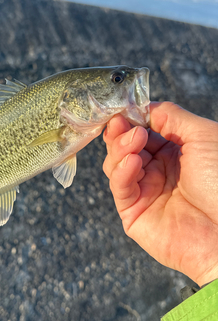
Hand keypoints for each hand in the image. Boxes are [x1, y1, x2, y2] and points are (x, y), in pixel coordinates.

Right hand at [103, 102, 217, 286]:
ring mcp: (145, 191)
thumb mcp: (203, 135)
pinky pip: (120, 188)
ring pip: (116, 164)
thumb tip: (145, 107)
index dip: (131, 118)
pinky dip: (121, 172)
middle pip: (124, 145)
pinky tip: (133, 162)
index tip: (123, 109)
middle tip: (122, 124)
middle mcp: (158, 170)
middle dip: (120, 131)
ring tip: (134, 140)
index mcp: (175, 151)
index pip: (142, 129)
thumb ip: (171, 116)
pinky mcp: (134, 213)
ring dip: (120, 148)